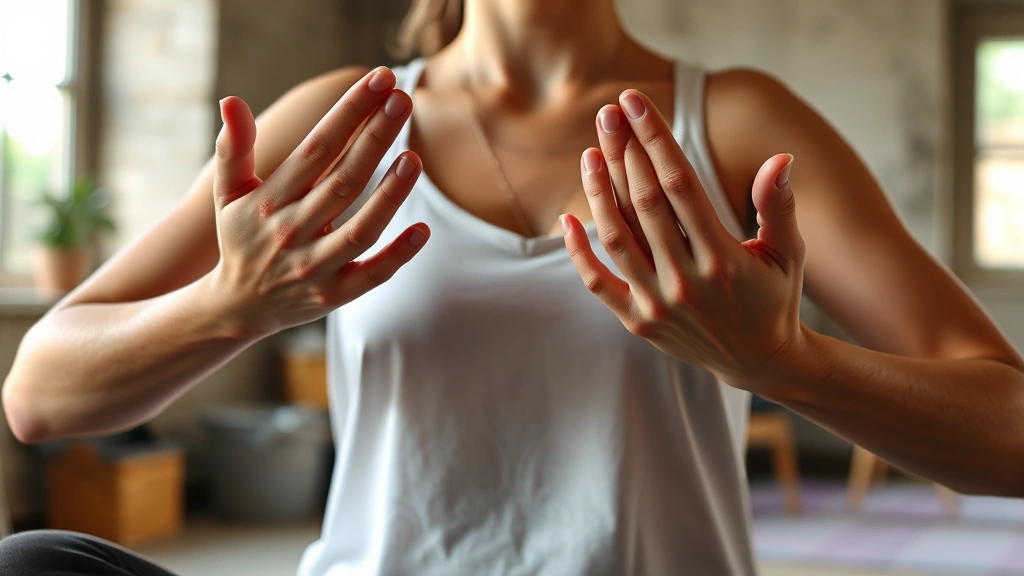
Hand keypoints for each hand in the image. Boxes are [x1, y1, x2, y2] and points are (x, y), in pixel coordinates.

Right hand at [209, 67, 428, 338]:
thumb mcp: (227, 193)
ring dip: (390, 196)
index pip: (317, 148)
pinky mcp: (334, 296)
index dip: (350, 111)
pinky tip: (423, 231)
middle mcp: (293, 232)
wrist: (238, 307)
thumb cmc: (240, 238)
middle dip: (375, 138)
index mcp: (270, 200)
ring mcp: (315, 267)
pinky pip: (372, 276)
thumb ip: (233, 147)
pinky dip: (397, 256)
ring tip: (414, 159)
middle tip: (403, 100)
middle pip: (343, 180)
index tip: (380, 79)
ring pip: (361, 229)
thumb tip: (231, 99)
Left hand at [563, 90, 805, 390]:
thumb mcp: (788, 252)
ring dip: (598, 192)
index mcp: (723, 258)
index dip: (654, 139)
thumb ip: (778, 206)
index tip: (635, 104)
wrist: (759, 362)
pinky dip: (578, 252)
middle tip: (608, 114)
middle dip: (623, 152)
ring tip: (591, 152)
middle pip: (643, 203)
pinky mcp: (638, 322)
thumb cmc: (775, 296)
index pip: (680, 185)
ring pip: (616, 238)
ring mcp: (657, 305)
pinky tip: (568, 217)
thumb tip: (781, 158)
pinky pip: (597, 283)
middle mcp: (686, 282)